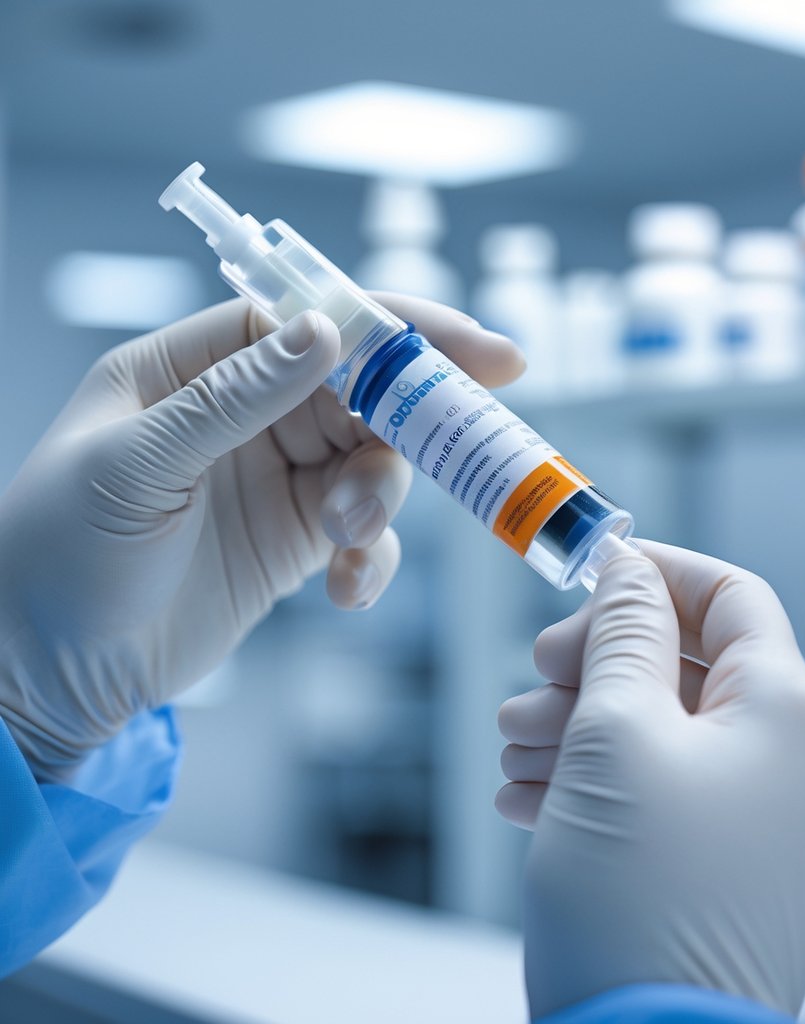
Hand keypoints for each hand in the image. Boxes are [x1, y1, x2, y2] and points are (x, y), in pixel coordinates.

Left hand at [0, 295, 522, 780]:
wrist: (51, 674)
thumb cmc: (59, 555)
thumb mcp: (135, 465)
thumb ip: (232, 397)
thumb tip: (324, 332)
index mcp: (190, 367)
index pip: (306, 320)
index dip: (390, 325)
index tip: (472, 347)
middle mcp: (244, 412)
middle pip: (359, 388)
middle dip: (414, 416)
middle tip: (472, 442)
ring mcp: (276, 476)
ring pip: (374, 460)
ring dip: (381, 495)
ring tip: (347, 536)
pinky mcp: (298, 538)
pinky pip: (366, 532)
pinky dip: (372, 558)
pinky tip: (345, 590)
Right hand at [497, 541, 804, 1018]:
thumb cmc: (638, 894)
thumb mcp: (616, 733)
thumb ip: (625, 633)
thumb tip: (630, 572)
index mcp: (785, 712)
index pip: (731, 597)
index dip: (657, 573)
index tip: (592, 570)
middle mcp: (787, 760)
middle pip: (684, 665)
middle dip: (595, 664)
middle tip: (534, 682)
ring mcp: (756, 818)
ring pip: (659, 731)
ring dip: (579, 727)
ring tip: (516, 753)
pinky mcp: (719, 865)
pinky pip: (658, 792)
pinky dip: (593, 781)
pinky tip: (528, 798)